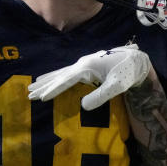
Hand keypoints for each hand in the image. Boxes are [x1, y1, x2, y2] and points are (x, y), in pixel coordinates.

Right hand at [28, 45, 149, 109]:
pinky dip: (58, 77)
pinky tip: (53, 79)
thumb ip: (101, 96)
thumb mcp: (117, 86)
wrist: (138, 60)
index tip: (41, 98)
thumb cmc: (129, 72)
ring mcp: (85, 63)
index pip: (66, 80)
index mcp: (87, 67)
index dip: (53, 90)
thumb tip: (83, 106)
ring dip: (48, 80)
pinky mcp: (89, 66)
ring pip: (62, 72)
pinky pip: (69, 72)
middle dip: (44, 85)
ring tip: (33, 85)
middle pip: (60, 75)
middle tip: (28, 93)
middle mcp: (83, 63)